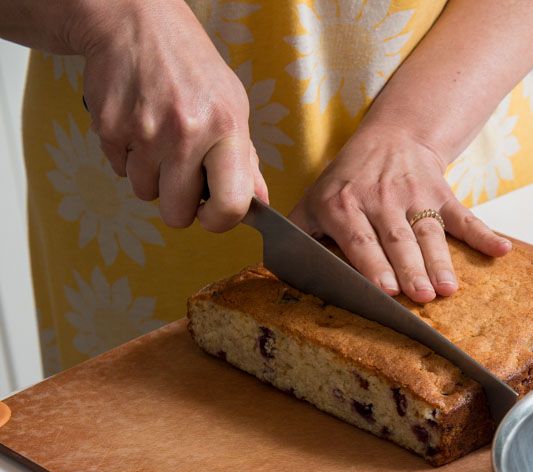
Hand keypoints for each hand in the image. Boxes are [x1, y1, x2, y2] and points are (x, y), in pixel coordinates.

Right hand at [77, 0, 267, 230]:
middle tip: (183, 176)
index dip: (220, 221)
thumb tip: (259, 203)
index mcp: (226, 128)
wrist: (135, 24)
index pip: (231, 204)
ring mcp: (143, 132)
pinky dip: (128, 157)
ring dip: (152, 177)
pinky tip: (139, 126)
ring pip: (145, 193)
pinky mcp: (108, 129)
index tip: (213, 213)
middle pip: (177, 214)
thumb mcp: (233, 104)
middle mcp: (186, 133)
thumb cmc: (191, 66)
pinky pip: (119, 171)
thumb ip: (246, 159)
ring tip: (160, 140)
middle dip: (179, 204)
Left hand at [289, 127, 511, 302]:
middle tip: (420, 297)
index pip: (359, 239)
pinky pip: (465, 215)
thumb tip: (278, 270)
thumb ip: (298, 232)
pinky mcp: (442, 194)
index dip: (372, 264)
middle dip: (409, 268)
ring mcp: (415, 195)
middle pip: (397, 239)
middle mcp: (380, 199)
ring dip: (441, 260)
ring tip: (449, 289)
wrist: (392, 136)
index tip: (385, 290)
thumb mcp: (314, 197)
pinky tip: (501, 251)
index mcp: (344, 203)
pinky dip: (484, 233)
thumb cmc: (347, 178)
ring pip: (429, 232)